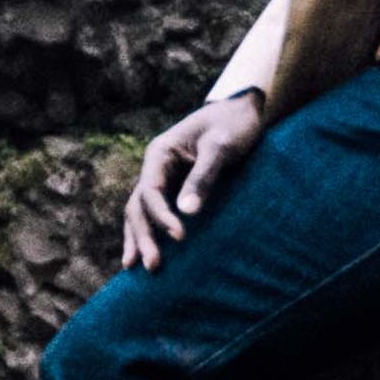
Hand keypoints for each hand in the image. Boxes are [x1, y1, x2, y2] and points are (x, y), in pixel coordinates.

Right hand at [122, 89, 269, 270]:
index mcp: (159, 154)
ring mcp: (164, 178)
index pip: (150, 192)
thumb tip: (187, 213)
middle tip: (153, 266)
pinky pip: (157, 212)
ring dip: (139, 238)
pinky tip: (147, 251)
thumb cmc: (233, 125)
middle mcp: (156, 168)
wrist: (243, 111)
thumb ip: (203, 177)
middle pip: (138, 206)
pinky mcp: (177, 188)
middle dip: (143, 236)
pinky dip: (151, 231)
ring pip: (141, 212)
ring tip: (136, 267)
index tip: (181, 237)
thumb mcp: (220, 147)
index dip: (162, 217)